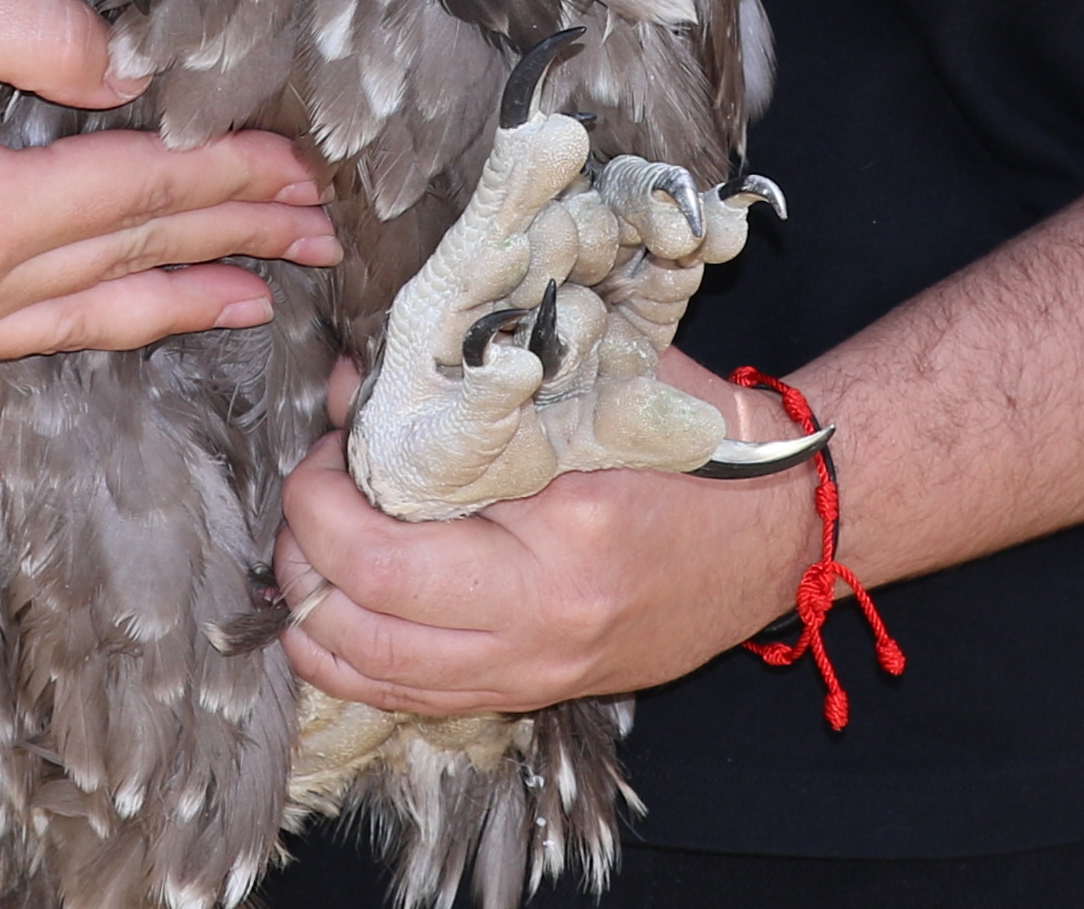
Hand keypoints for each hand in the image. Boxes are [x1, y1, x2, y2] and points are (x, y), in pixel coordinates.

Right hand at [0, 0, 342, 468]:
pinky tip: (13, 442)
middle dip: (229, 245)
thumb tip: (144, 77)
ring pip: (55, 332)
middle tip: (316, 239)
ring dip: (155, 319)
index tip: (303, 166)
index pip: (140, 193)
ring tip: (242, 308)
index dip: (231, 176)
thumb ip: (49, 37)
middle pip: (117, 266)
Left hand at [274, 355, 815, 723]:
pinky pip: (417, 698)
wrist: (780, 527)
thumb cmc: (692, 440)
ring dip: (317, 618)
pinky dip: (360, 657)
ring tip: (313, 544)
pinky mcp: (543, 693)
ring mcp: (542, 676)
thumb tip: (354, 384)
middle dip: (303, 559)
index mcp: (557, 551)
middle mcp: (543, 634)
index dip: (319, 505)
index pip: (382, 561)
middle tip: (307, 490)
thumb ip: (469, 384)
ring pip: (378, 684)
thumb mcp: (589, 388)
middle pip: (363, 635)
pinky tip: (347, 599)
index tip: (321, 448)